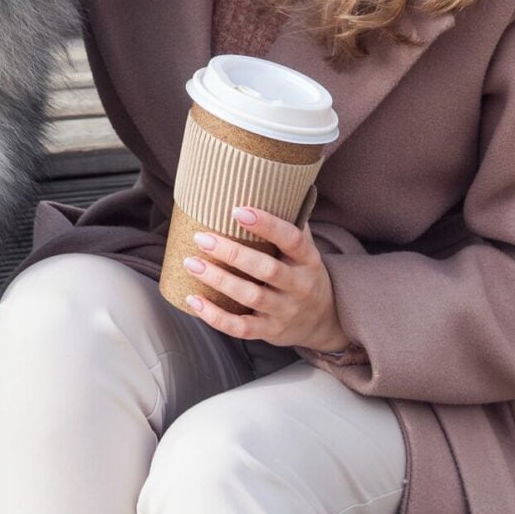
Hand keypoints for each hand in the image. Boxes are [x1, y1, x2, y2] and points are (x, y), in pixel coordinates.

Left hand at [179, 205, 354, 353]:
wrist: (323, 320)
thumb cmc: (302, 273)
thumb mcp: (304, 250)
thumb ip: (288, 223)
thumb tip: (265, 181)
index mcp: (308, 260)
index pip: (292, 239)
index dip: (267, 224)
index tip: (238, 210)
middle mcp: (299, 286)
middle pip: (267, 270)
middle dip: (233, 253)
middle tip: (202, 238)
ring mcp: (285, 312)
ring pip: (250, 297)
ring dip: (218, 280)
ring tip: (191, 263)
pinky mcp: (269, 332)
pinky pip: (240, 328)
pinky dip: (215, 316)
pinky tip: (193, 300)